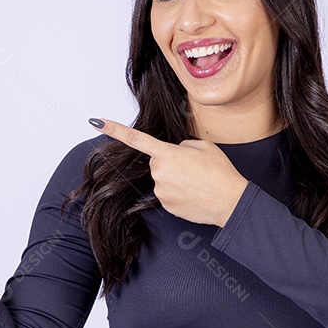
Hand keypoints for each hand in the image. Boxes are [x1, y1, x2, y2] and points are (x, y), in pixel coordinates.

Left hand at [92, 118, 247, 227]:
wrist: (230, 202)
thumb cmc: (220, 172)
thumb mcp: (204, 146)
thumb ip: (182, 145)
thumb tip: (174, 152)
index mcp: (167, 153)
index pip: (135, 138)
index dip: (114, 129)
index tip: (96, 122)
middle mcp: (159, 172)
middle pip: (157, 162)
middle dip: (171, 162)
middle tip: (194, 168)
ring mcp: (161, 191)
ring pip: (163, 178)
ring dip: (176, 178)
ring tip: (197, 182)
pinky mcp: (165, 205)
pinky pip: (168, 194)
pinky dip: (179, 192)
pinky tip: (194, 194)